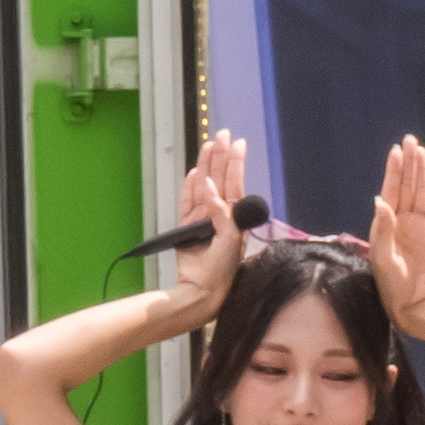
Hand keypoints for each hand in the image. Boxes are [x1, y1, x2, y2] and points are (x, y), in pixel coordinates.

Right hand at [175, 130, 246, 309]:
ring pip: (203, 185)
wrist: (202, 290)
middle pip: (220, 179)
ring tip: (209, 145)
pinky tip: (195, 171)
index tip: (238, 143)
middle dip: (221, 157)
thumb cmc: (222, 270)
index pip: (235, 184)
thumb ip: (222, 214)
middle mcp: (220, 216)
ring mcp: (203, 220)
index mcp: (235, 218)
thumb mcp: (231, 241)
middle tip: (223, 134)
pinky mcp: (187, 227)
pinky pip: (187, 201)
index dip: (236, 163)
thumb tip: (210, 187)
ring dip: (206, 165)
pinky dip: (190, 186)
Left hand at [369, 135, 424, 330]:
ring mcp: (418, 226)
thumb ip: (382, 231)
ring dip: (421, 172)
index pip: (391, 191)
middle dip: (408, 163)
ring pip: (420, 193)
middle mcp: (401, 221)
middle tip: (410, 140)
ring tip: (421, 151)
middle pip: (407, 186)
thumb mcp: (383, 259)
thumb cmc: (391, 284)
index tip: (396, 150)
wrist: (413, 302)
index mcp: (385, 224)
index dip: (394, 170)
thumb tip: (380, 202)